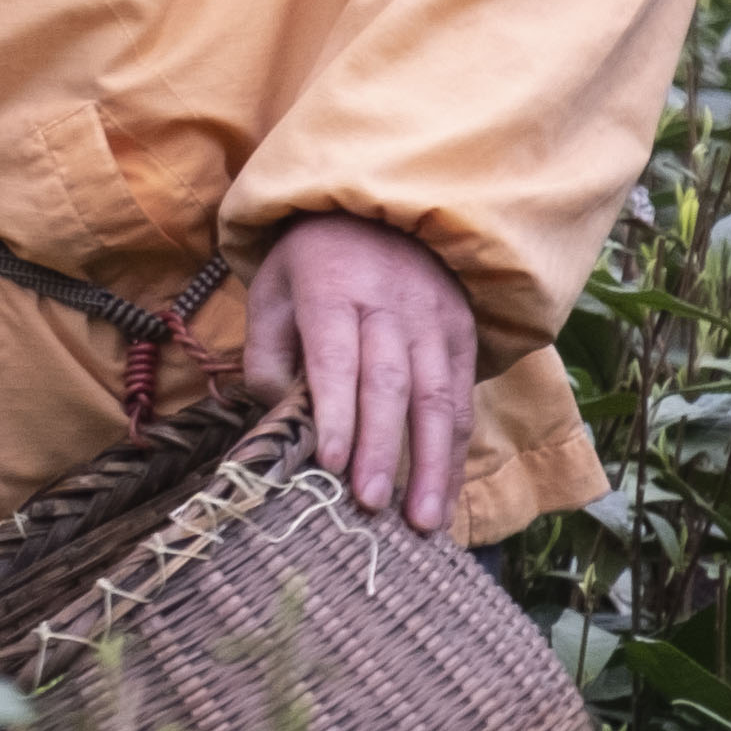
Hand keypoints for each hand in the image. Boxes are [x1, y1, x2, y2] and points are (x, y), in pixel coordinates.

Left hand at [242, 212, 477, 538]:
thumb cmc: (310, 263)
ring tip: (423, 522)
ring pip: (437, 396)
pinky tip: (445, 492)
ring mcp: (433, 319)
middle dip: (383, 449)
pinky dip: (455, 449)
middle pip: (390, 382)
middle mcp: (389, 304)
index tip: (331, 466)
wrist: (378, 207)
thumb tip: (281, 419)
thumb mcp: (270, 290)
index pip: (335, 357)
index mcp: (331, 288)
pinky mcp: (463, 333)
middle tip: (371, 505)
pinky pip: (462, 397)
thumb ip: (267, 354)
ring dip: (432, 463)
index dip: (336, 413)